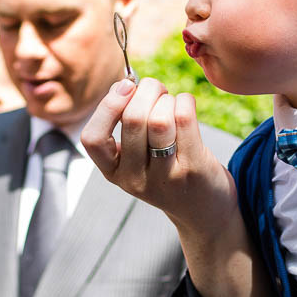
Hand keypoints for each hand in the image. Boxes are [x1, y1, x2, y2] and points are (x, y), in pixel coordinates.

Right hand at [80, 77, 235, 230]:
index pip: (92, 139)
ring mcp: (165, 176)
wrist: (204, 212)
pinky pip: (185, 119)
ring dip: (167, 98)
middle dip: (146, 90)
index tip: (125, 87)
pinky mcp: (193, 169)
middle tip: (156, 89)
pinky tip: (187, 105)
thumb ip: (127, 128)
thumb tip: (127, 84)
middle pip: (132, 120)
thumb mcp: (136, 160)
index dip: (106, 106)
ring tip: (171, 101)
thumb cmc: (167, 173)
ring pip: (159, 119)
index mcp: (114, 172)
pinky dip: (185, 101)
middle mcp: (135, 178)